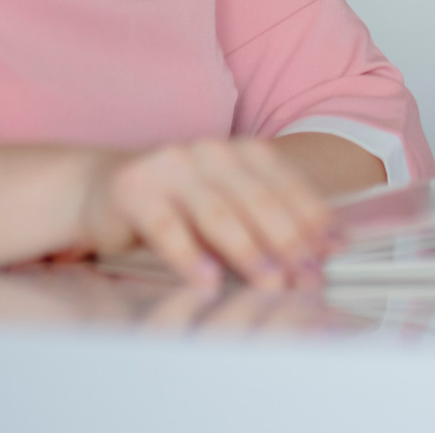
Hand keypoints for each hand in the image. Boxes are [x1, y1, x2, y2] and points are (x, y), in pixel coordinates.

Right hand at [76, 139, 337, 290]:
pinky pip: (167, 227)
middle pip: (257, 200)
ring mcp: (171, 166)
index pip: (286, 185)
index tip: (330, 256)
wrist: (100, 190)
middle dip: (287, 242)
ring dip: (248, 252)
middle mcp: (210, 151)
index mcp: (241, 151)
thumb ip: (274, 221)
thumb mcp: (230, 207)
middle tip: (306, 278)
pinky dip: (190, 256)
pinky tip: (207, 281)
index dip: (311, 220)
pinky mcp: (134, 189)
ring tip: (270, 282)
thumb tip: (334, 245)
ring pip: (218, 214)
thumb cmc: (177, 205)